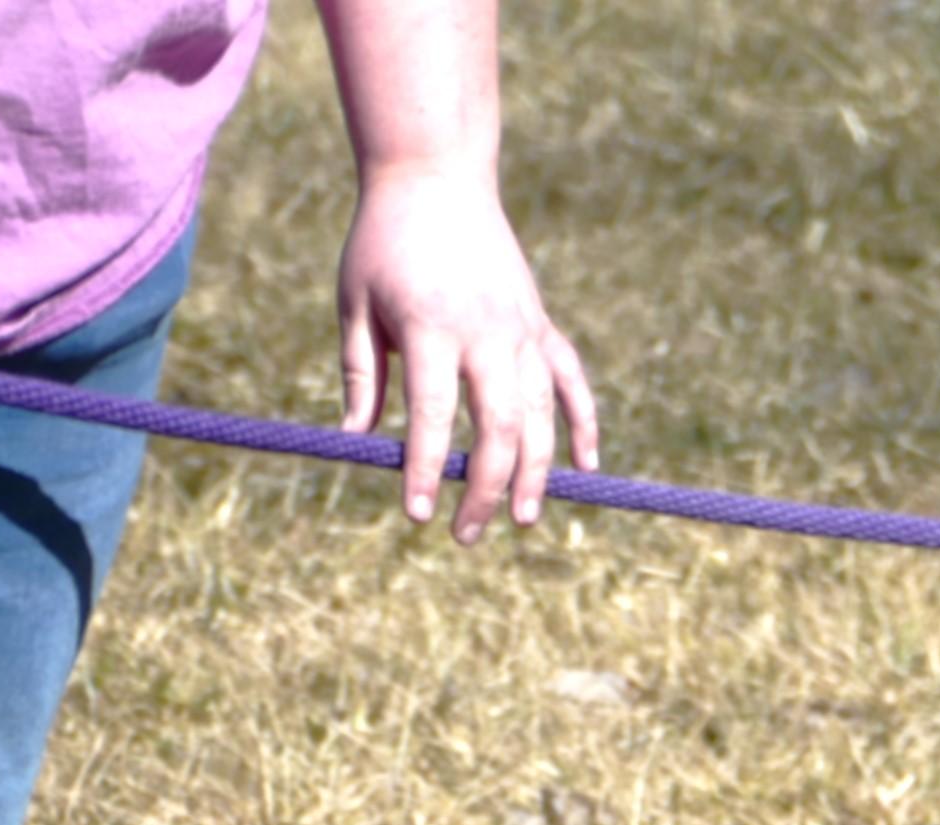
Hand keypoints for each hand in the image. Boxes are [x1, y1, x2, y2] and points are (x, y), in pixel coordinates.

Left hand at [336, 161, 597, 541]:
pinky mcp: (540, 324)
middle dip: (484, 488)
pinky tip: (585, 468)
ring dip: (535, 473)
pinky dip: (584, 425)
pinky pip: (572, 382)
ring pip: (541, 416)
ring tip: (521, 519)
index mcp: (431, 326)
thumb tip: (357, 441)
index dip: (424, 469)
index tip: (415, 514)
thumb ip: (362, 374)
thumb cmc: (383, 241)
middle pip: (499, 428)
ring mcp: (521, 329)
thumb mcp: (355, 302)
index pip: (431, 415)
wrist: (434, 175)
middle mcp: (485, 332)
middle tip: (466, 534)